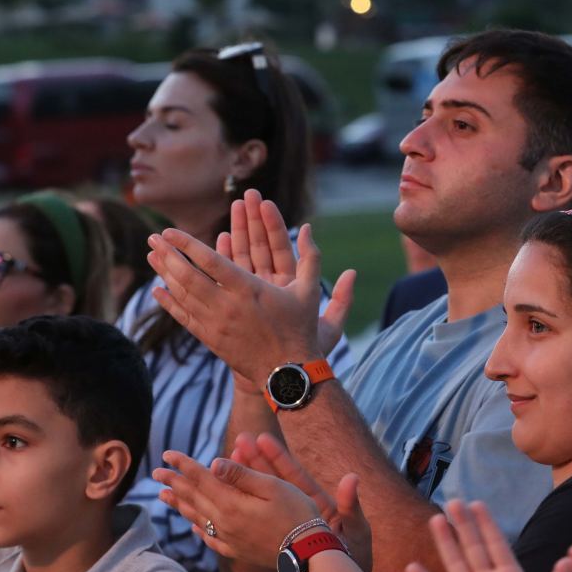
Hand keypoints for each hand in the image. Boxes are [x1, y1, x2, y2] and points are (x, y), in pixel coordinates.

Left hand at [145, 194, 354, 380]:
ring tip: (151, 256)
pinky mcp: (211, 339)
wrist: (288, 373)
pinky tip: (156, 290)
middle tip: (151, 238)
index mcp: (248, 289)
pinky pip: (184, 317)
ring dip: (164, 274)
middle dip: (167, 255)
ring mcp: (216, 324)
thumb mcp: (309, 291)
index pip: (209, 261)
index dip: (186, 244)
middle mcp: (227, 306)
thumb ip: (309, 257)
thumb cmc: (300, 329)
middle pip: (188, 276)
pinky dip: (168, 302)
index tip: (169, 231)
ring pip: (183, 295)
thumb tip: (307, 227)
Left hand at [154, 449, 322, 564]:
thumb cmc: (297, 515)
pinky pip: (210, 539)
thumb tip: (213, 464)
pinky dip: (199, 529)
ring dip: (179, 505)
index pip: (201, 479)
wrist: (308, 554)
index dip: (184, 465)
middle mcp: (224, 522)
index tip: (167, 455)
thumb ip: (241, 475)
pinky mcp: (237, 551)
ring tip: (163, 496)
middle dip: (175, 483)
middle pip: (194, 498)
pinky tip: (193, 526)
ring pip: (198, 518)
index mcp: (232, 503)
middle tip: (156, 473)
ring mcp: (229, 539)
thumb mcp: (274, 487)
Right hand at [222, 191, 355, 356]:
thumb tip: (353, 272)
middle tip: (246, 195)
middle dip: (252, 221)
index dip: (274, 225)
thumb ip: (342, 300)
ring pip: (242, 258)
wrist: (281, 375)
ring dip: (237, 233)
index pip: (282, 248)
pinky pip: (226, 277)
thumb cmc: (306, 354)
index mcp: (291, 285)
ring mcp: (250, 293)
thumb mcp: (330, 328)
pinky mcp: (234, 303)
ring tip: (232, 209)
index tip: (266, 203)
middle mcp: (270, 286)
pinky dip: (222, 259)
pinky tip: (219, 239)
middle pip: (260, 247)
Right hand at [228, 433, 372, 570]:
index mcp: (318, 503)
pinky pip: (258, 522)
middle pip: (274, 482)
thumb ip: (350, 505)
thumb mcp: (356, 529)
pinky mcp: (279, 539)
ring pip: (262, 499)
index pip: (294, 476)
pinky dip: (242, 511)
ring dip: (245, 481)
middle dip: (255, 462)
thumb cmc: (356, 554)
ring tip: (223, 462)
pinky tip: (222, 502)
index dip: (278, 457)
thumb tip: (352, 478)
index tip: (262, 438)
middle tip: (238, 441)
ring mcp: (287, 523)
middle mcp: (300, 510)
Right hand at [406, 500, 546, 571]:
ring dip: (446, 542)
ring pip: (455, 563)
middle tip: (455, 501)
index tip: (478, 504)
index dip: (487, 524)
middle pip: (474, 547)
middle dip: (465, 525)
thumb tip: (568, 563)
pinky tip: (412, 567)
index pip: (497, 544)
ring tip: (437, 520)